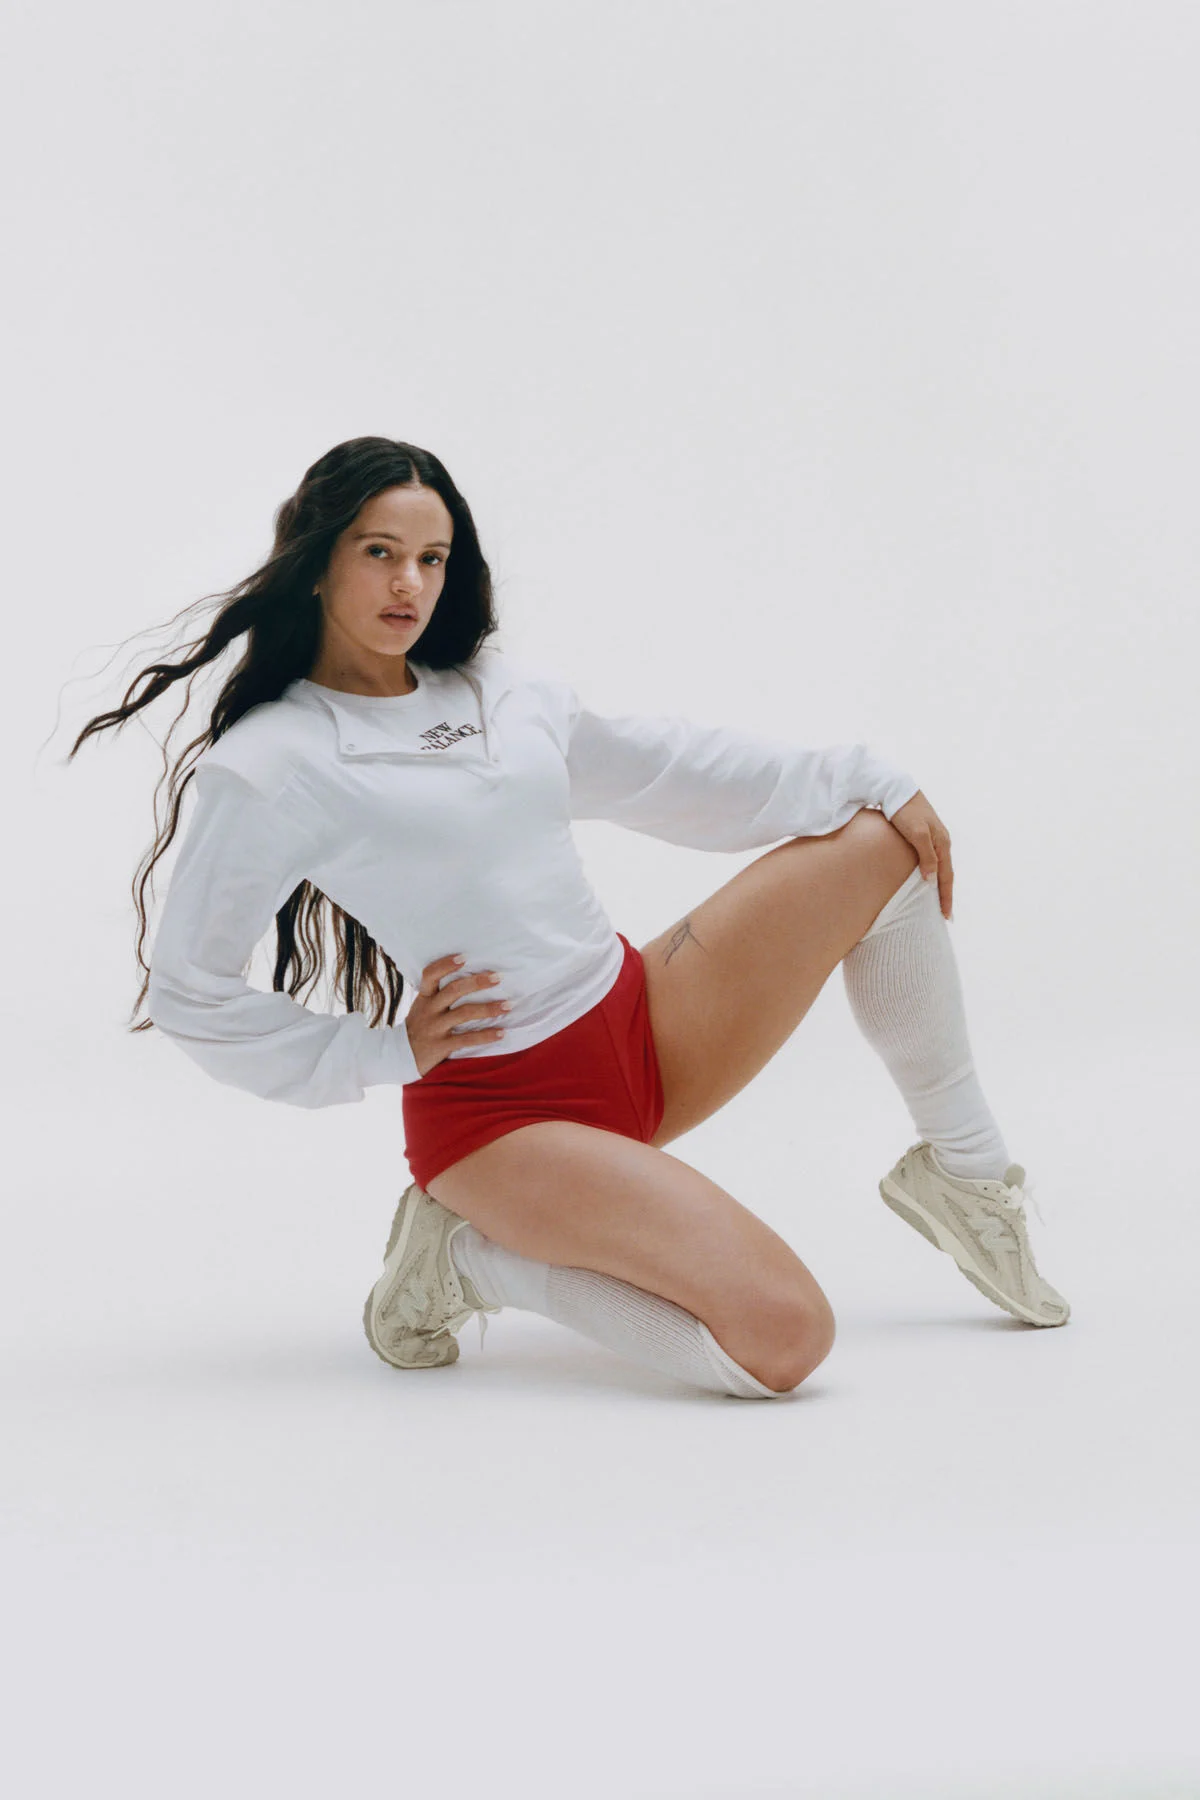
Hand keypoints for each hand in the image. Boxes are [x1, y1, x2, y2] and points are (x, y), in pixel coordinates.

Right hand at [404, 954, 510, 1076]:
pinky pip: (466, 1039)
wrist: (398, 1058)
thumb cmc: (416, 1029)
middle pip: (454, 991)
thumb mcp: (420, 1009)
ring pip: (464, 1013)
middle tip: (498, 977)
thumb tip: (466, 979)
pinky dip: (486, 1035)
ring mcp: (435, 1028)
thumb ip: (436, 996)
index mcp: (424, 998)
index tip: (464, 957)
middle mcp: (429, 1010)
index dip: (446, 965)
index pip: (430, 975)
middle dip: (477, 982)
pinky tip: (501, 1033)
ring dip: (488, 1008)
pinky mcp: (441, 1046)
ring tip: (508, 1005)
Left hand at [889, 791, 953, 920]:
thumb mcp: (917, 834)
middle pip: (946, 873)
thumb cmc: (905, 811)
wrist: (896, 788)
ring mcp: (934, 837)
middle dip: (945, 894)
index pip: (947, 876)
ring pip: (940, 866)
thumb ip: (926, 856)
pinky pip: (932, 859)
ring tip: (937, 901)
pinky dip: (933, 872)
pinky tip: (926, 878)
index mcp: (942, 843)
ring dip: (939, 884)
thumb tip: (932, 880)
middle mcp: (941, 841)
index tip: (946, 916)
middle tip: (945, 914)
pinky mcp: (924, 834)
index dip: (946, 896)